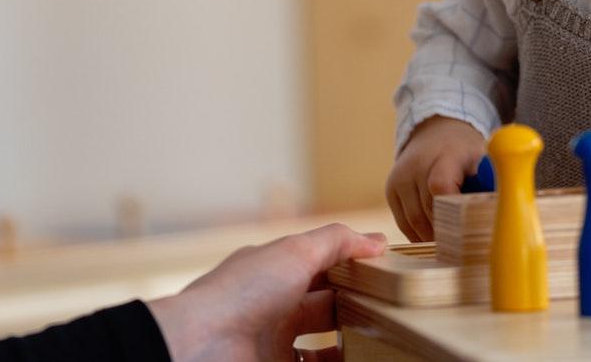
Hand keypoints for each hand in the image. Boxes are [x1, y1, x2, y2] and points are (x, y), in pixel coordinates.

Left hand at [146, 223, 386, 361]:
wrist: (200, 344)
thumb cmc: (242, 292)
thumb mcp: (295, 252)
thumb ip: (337, 242)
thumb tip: (376, 241)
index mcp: (275, 272)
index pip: (321, 265)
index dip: (350, 267)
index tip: (385, 273)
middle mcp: (274, 307)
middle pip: (324, 307)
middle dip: (354, 308)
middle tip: (390, 311)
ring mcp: (273, 343)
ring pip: (321, 345)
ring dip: (348, 344)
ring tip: (382, 342)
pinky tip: (360, 360)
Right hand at [384, 115, 486, 241]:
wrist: (436, 132)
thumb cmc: (466, 152)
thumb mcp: (484, 159)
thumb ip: (493, 182)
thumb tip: (505, 209)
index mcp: (444, 155)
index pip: (440, 187)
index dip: (451, 212)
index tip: (466, 228)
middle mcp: (417, 165)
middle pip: (427, 211)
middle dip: (446, 231)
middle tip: (464, 246)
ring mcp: (400, 177)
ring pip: (414, 221)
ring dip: (432, 237)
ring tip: (451, 245)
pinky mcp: (390, 189)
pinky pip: (403, 222)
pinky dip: (419, 235)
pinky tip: (434, 237)